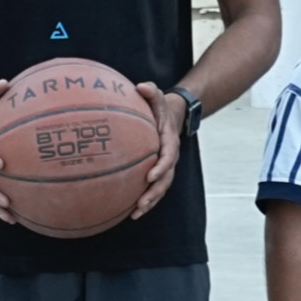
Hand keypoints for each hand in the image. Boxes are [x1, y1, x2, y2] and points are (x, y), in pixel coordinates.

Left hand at [129, 83, 187, 220]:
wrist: (171, 117)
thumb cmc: (159, 107)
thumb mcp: (157, 95)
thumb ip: (150, 90)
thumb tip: (140, 86)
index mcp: (169, 141)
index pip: (168, 156)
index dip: (161, 167)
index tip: (150, 176)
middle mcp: (169, 157)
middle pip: (166, 179)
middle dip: (154, 193)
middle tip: (141, 203)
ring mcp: (165, 166)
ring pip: (160, 188)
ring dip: (150, 202)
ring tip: (134, 214)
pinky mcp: (157, 172)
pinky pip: (153, 189)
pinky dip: (145, 201)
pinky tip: (129, 212)